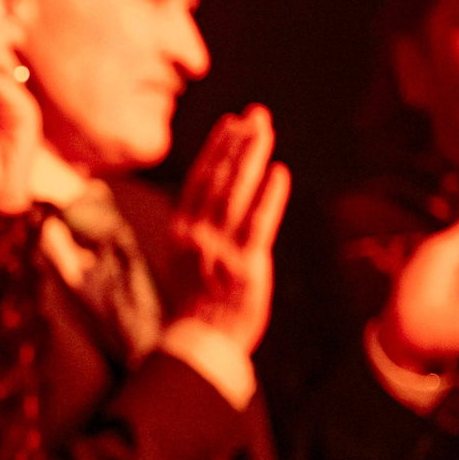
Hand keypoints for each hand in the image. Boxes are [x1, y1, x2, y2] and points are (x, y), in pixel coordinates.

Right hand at [169, 104, 290, 356]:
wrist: (201, 344)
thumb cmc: (198, 303)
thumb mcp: (186, 260)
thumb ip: (198, 228)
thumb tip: (214, 197)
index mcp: (180, 232)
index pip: (198, 180)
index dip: (216, 149)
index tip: (232, 123)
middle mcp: (196, 237)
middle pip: (217, 180)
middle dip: (237, 144)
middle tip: (255, 115)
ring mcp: (219, 251)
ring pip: (235, 195)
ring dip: (250, 159)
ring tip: (265, 131)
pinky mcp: (245, 266)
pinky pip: (258, 225)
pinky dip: (268, 197)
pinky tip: (278, 173)